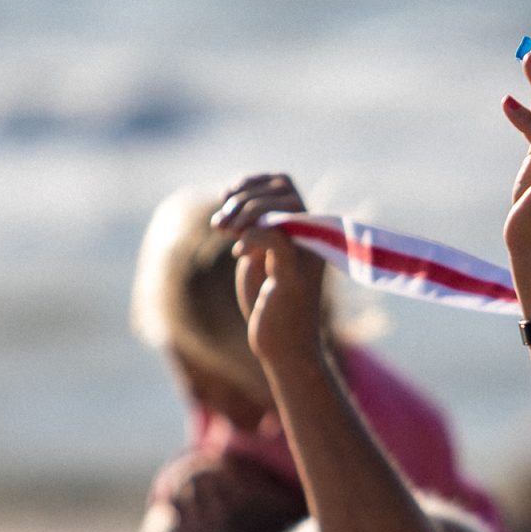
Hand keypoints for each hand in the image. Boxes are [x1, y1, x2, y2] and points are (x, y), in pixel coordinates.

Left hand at [214, 173, 325, 367]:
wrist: (285, 349)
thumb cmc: (271, 306)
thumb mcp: (258, 257)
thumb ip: (254, 229)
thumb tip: (235, 199)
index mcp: (306, 229)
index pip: (282, 183)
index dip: (252, 182)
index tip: (226, 196)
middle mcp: (313, 237)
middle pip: (282, 189)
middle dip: (242, 198)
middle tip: (218, 224)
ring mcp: (307, 254)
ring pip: (282, 207)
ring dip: (244, 212)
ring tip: (222, 231)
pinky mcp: (294, 275)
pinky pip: (275, 237)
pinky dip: (251, 236)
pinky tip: (237, 252)